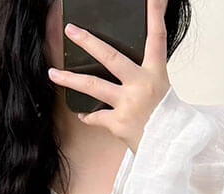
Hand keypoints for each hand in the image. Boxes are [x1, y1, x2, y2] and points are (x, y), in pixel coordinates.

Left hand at [47, 0, 170, 152]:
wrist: (169, 149)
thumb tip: (122, 67)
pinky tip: (81, 114)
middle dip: (88, 41)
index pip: (156, 38)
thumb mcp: (162, 90)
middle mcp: (141, 85)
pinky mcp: (118, 123)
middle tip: (71, 30)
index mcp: (155, 73)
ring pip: (93, 86)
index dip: (155, 14)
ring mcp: (128, 104)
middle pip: (110, 57)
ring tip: (53, 73)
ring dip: (70, 79)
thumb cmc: (166, 120)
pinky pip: (96, 117)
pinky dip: (88, 116)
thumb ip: (144, 75)